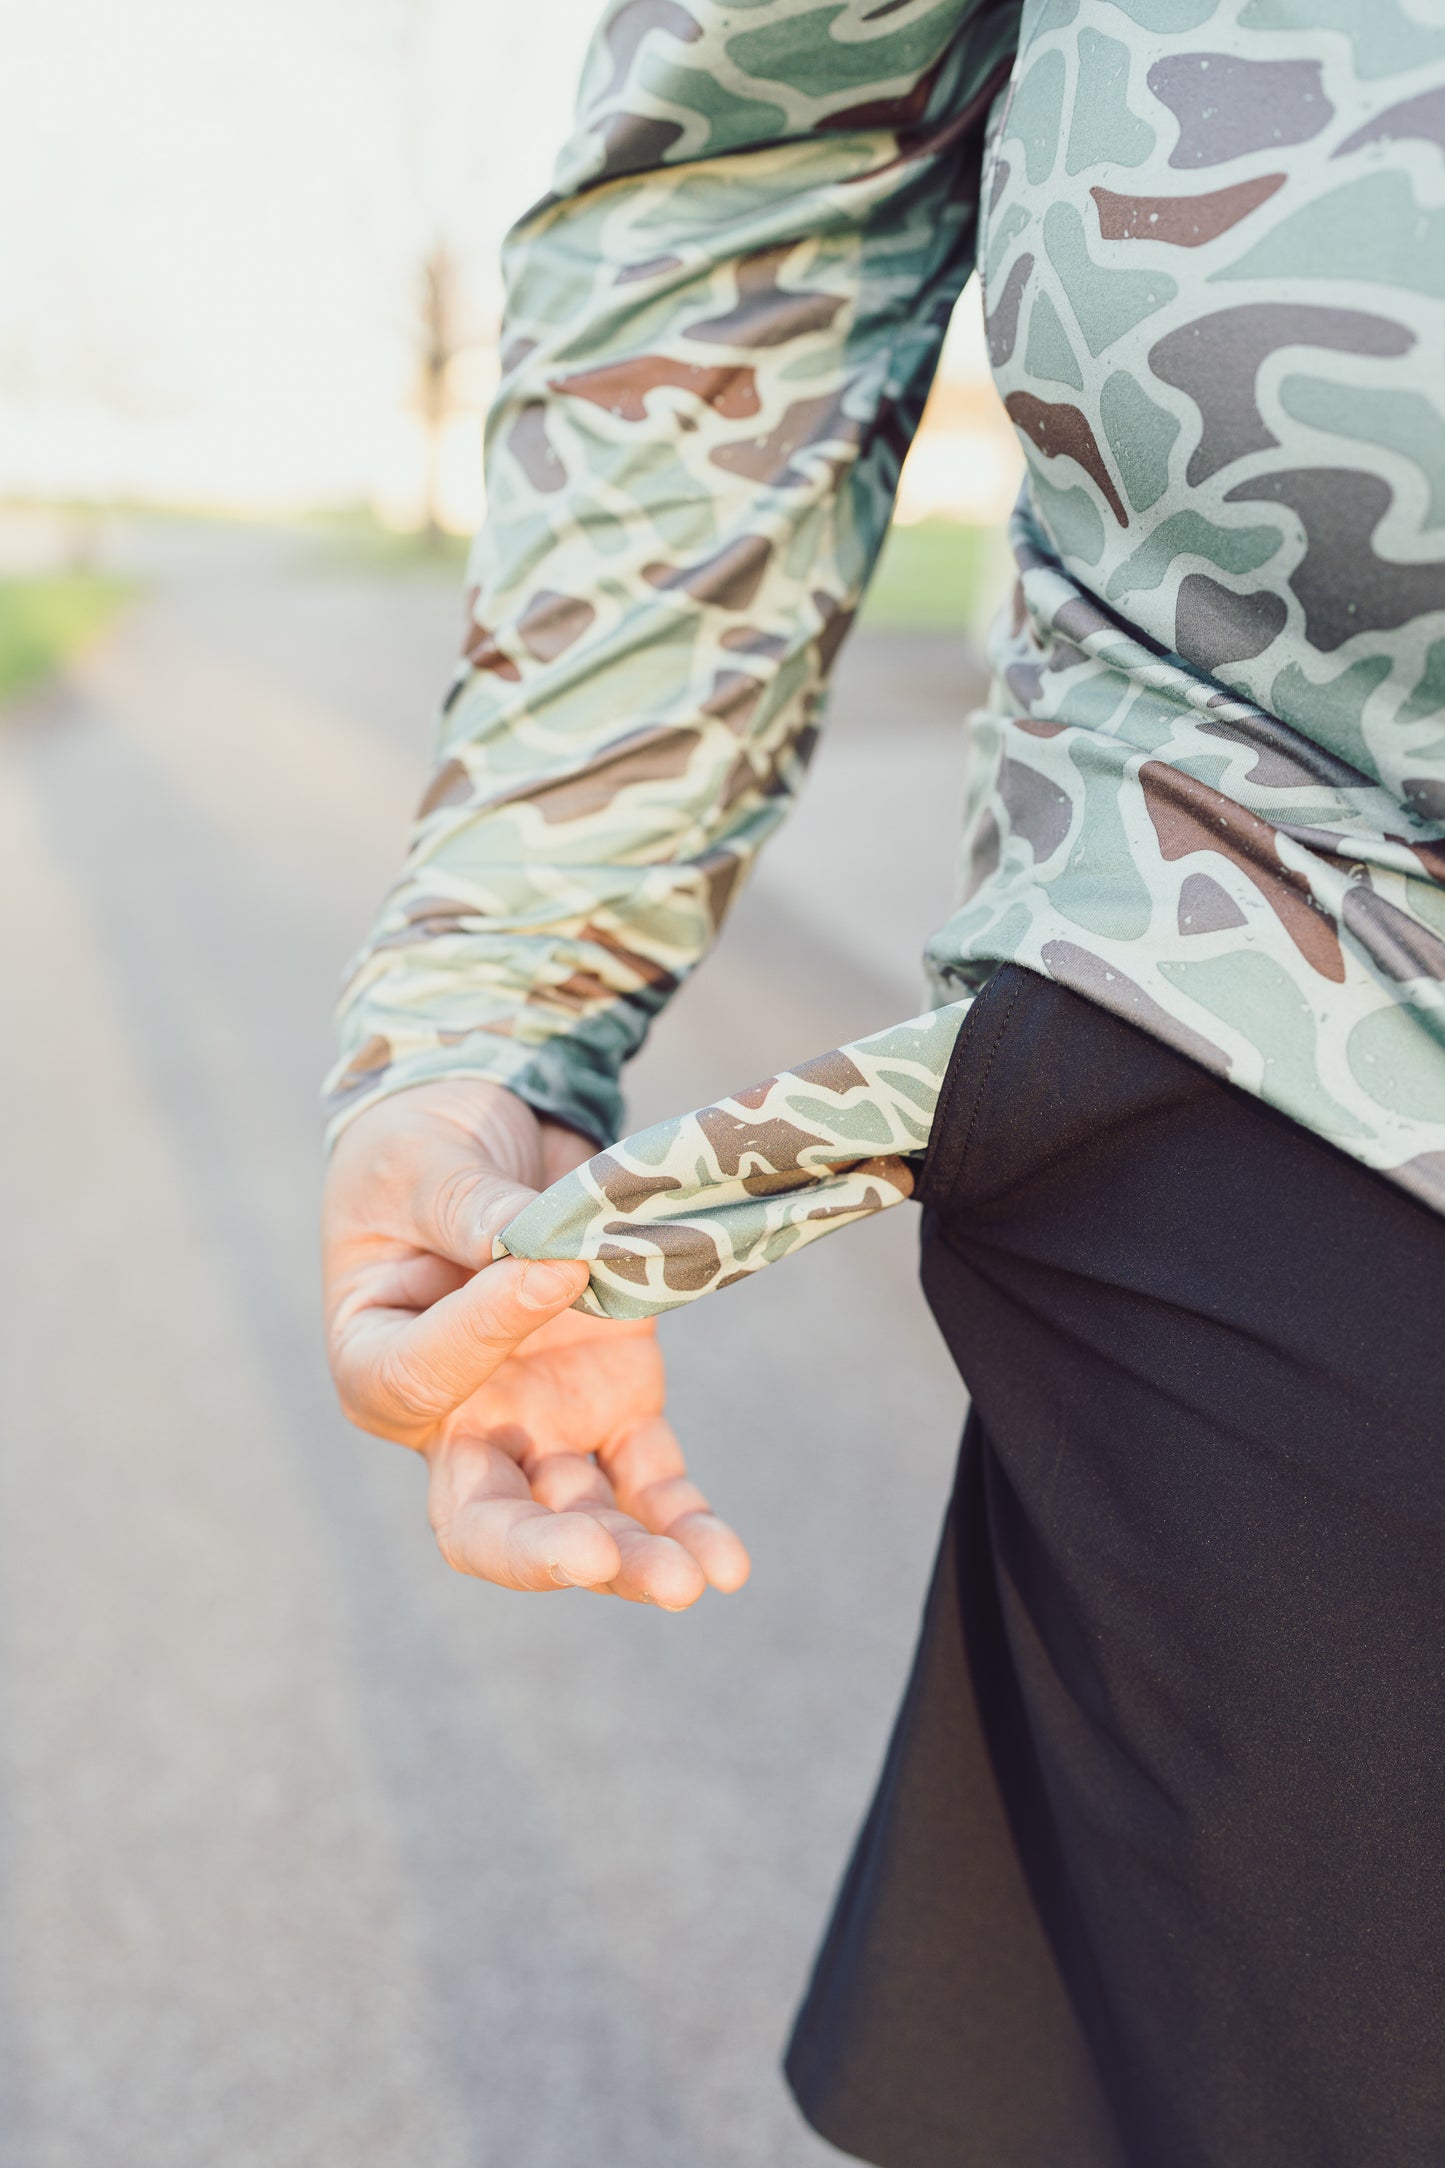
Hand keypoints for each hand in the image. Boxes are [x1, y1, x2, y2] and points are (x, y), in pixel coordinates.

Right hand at [321, 1078, 749, 1608]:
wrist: (488, 1135)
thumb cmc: (424, 1150)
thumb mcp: (424, 1163)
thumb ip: (473, 1211)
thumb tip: (543, 1256)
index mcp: (379, 1358)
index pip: (423, 1378)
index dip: (484, 1334)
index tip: (552, 1264)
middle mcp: (458, 1416)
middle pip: (483, 1517)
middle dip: (537, 1551)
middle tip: (590, 1558)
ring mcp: (540, 1421)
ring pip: (580, 1517)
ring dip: (633, 1557)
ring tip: (693, 1582)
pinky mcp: (614, 1404)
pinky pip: (650, 1480)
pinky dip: (686, 1521)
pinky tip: (728, 1565)